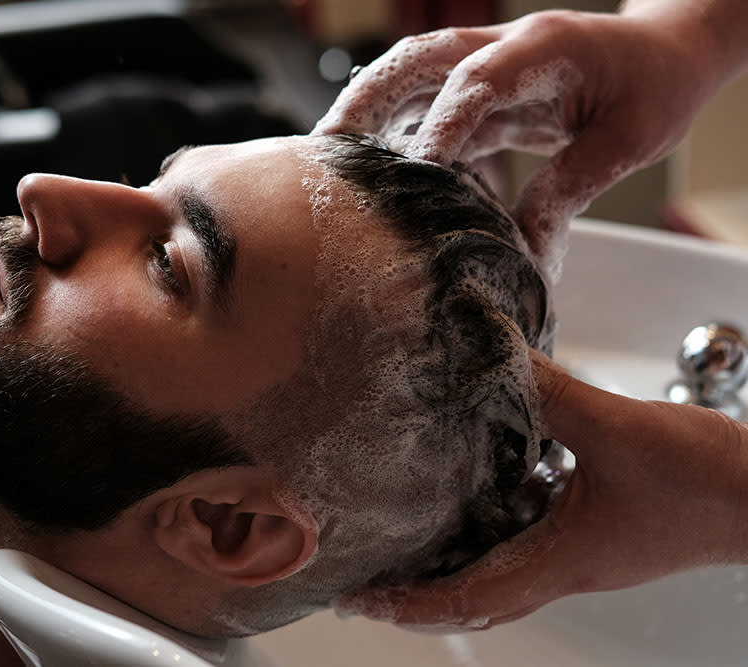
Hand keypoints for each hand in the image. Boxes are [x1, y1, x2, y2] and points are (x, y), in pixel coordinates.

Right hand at [313, 9, 724, 278]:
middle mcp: (503, 46)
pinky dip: (394, 130)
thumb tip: (526, 253)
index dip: (440, 125)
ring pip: (410, 75)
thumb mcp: (626, 142)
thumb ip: (568, 189)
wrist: (665, 52)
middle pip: (418, 59)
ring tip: (327, 158)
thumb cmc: (653, 87)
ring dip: (366, 111)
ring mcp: (486, 60)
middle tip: (325, 146)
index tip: (413, 172)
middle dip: (367, 98)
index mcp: (545, 48)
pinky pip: (426, 103)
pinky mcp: (479, 85)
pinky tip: (371, 167)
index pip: (478, 81)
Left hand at [335, 350, 747, 629]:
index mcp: (562, 561)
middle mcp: (566, 566)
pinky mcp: (598, 530)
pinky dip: (491, 527)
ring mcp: (583, 552)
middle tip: (370, 577)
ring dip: (451, 563)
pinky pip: (528, 538)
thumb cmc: (708, 482)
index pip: (470, 601)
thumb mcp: (617, 428)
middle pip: (476, 597)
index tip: (363, 600)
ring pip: (500, 571)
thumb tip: (492, 354)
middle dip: (419, 594)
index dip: (412, 606)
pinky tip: (478, 490)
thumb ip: (550, 392)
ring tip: (405, 540)